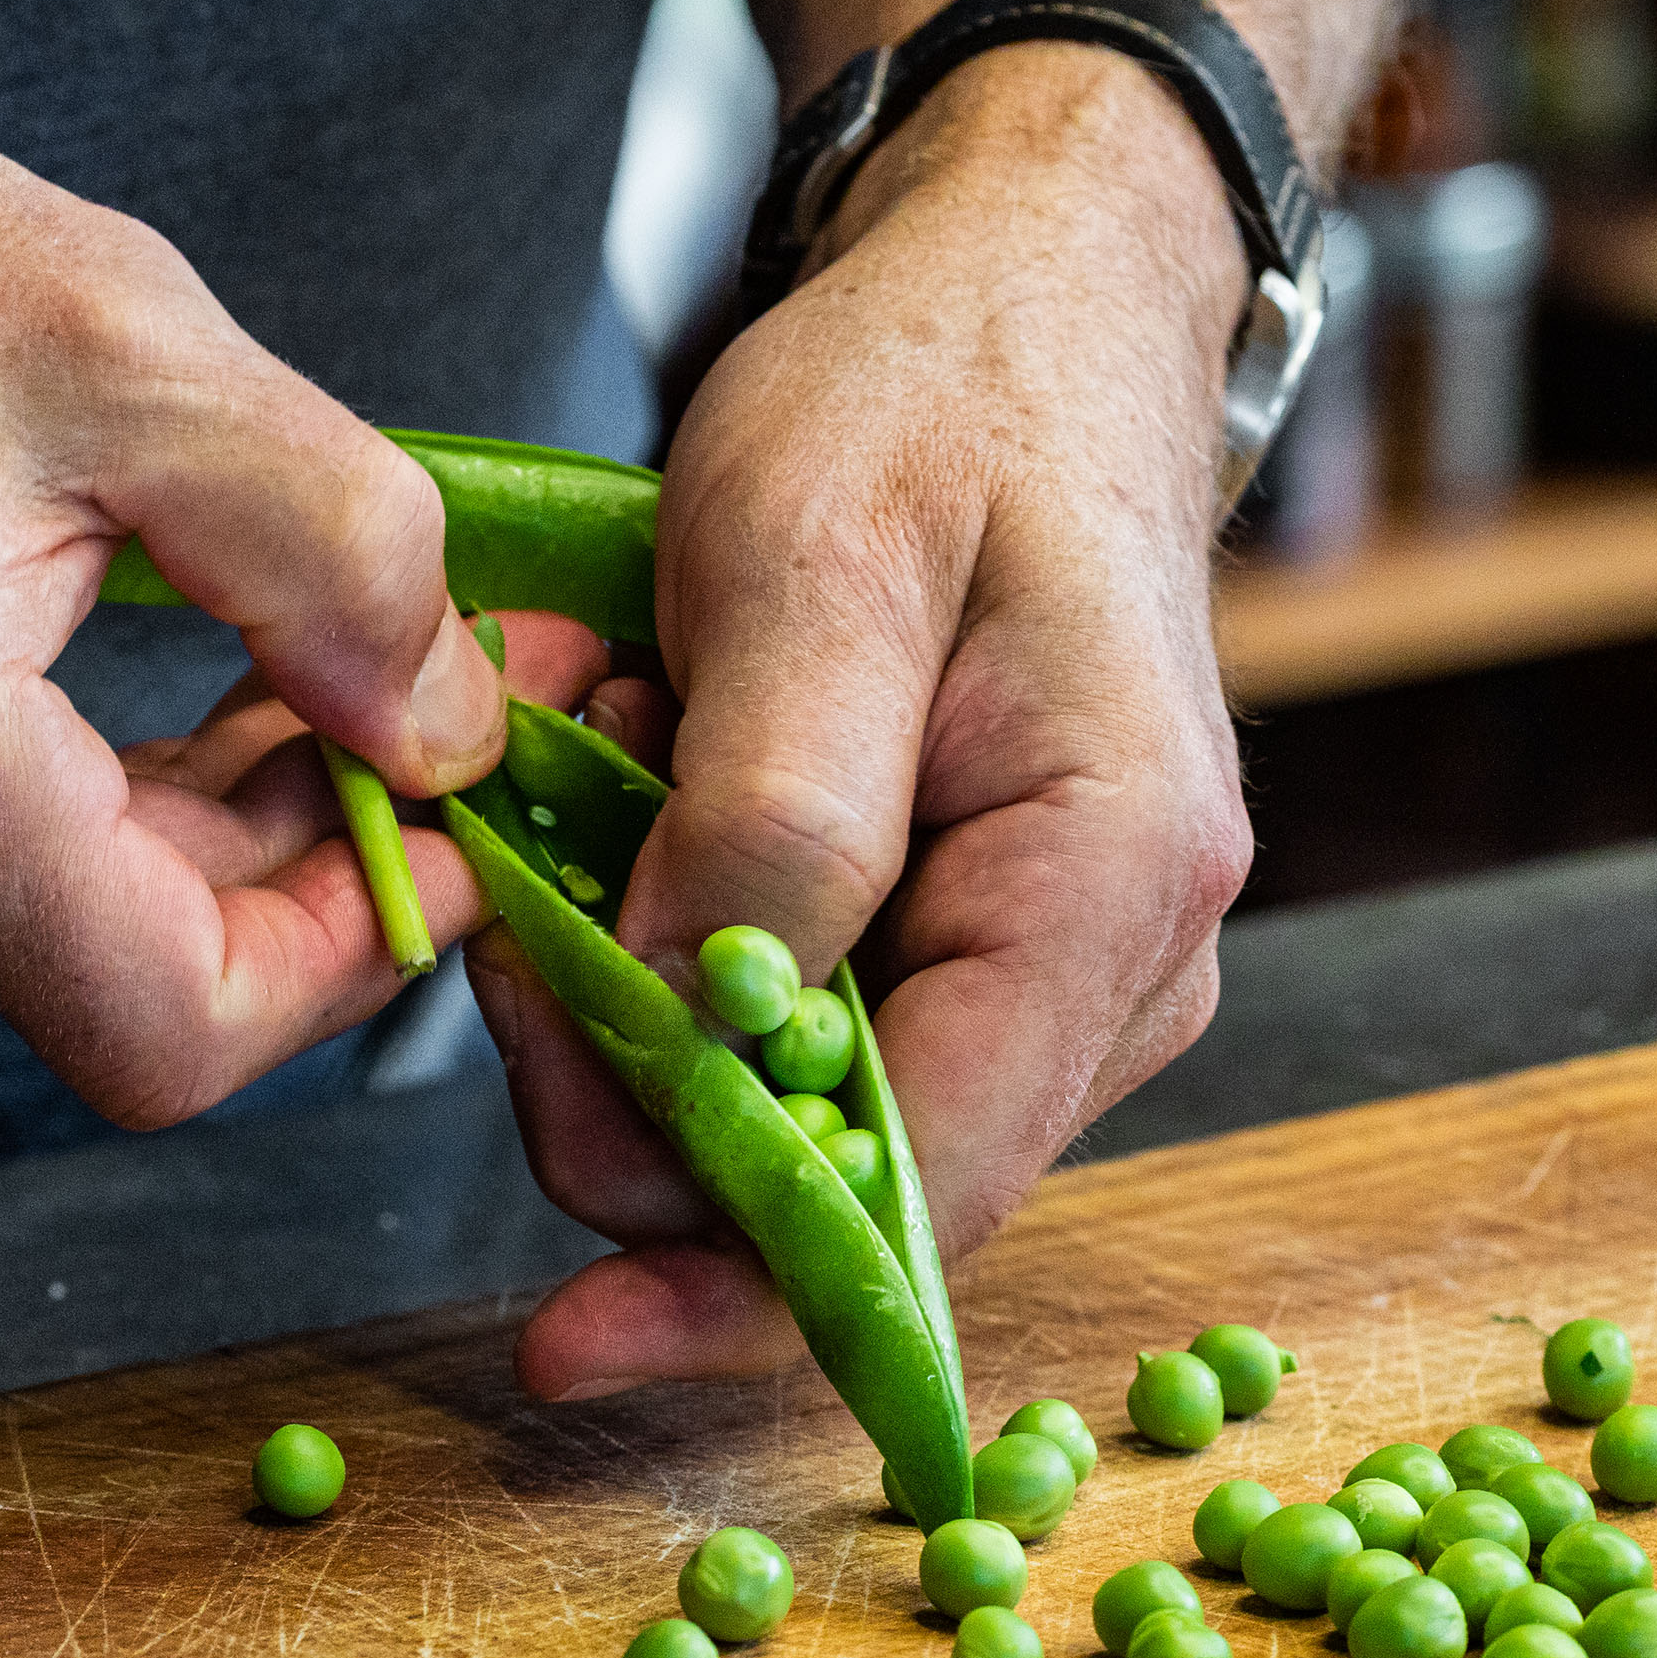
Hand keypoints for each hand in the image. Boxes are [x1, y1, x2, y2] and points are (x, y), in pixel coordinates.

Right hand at [0, 81, 523, 1126]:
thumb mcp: (122, 336)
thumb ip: (332, 546)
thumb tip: (454, 734)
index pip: (176, 1027)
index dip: (354, 949)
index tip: (455, 825)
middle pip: (154, 985)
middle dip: (329, 856)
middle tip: (449, 697)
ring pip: (94, 950)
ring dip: (236, 834)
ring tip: (317, 668)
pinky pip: (12, 910)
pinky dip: (130, 826)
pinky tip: (188, 701)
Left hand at [481, 43, 1255, 1399]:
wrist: (1021, 313)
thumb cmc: (937, 397)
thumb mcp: (814, 559)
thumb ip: (771, 808)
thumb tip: (708, 1031)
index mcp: (1109, 885)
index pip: (924, 1190)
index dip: (734, 1288)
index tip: (560, 1344)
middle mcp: (1113, 973)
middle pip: (845, 1180)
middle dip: (644, 1086)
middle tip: (543, 877)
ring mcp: (1055, 976)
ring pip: (802, 1118)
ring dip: (653, 1006)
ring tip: (622, 785)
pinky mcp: (983, 954)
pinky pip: (802, 1043)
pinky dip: (687, 966)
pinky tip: (659, 818)